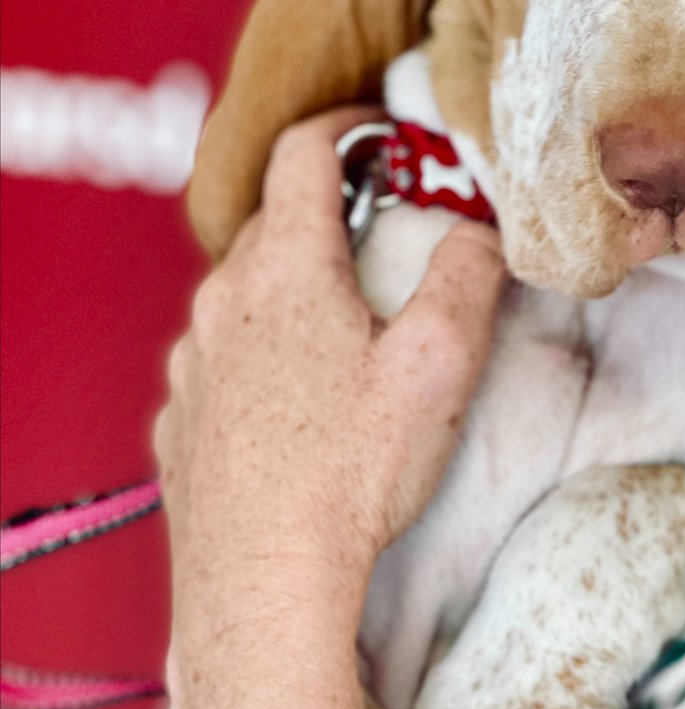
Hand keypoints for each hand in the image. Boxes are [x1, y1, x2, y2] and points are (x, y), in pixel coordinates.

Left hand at [156, 107, 508, 708]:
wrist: (266, 582)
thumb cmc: (354, 466)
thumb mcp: (438, 359)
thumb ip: (468, 272)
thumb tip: (480, 226)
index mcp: (284, 267)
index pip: (302, 152)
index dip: (348, 126)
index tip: (384, 132)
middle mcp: (223, 300)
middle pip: (275, 221)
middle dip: (333, 214)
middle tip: (389, 242)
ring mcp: (193, 361)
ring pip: (246, 290)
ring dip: (296, 285)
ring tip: (349, 329)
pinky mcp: (181, 416)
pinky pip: (223, 354)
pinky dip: (263, 347)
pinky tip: (301, 396)